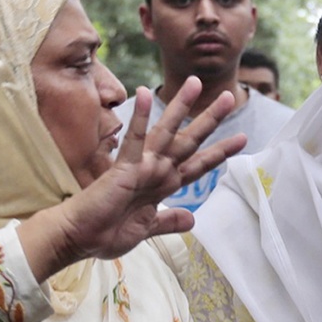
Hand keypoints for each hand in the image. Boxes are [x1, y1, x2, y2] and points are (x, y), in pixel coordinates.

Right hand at [22, 77, 241, 277]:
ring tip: (195, 83)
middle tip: (230, 97)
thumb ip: (168, 221)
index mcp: (163, 185)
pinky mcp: (123, 168)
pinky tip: (144, 93)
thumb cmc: (106, 232)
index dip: (220, 152)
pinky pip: (134, 140)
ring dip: (180, 107)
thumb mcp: (146, 229)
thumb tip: (192, 220)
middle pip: (189, 141)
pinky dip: (140, 117)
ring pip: (166, 132)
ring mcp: (141, 167)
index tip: (241, 139)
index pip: (198, 165)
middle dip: (210, 120)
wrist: (80, 238)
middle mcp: (156, 171)